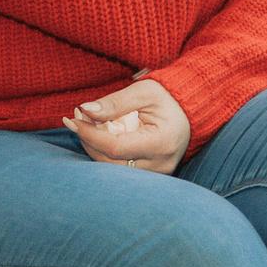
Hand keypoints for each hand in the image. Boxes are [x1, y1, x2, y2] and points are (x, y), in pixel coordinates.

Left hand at [63, 78, 189, 173]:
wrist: (192, 110)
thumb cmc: (169, 97)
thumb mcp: (143, 92)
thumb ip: (114, 102)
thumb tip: (85, 110)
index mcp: (161, 143)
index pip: (115, 147)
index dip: (90, 135)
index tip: (74, 119)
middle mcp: (160, 164)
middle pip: (110, 162)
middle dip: (88, 141)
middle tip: (76, 119)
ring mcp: (158, 173)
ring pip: (113, 169)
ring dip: (94, 148)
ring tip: (86, 124)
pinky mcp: (153, 174)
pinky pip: (121, 168)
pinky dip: (106, 153)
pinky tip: (99, 135)